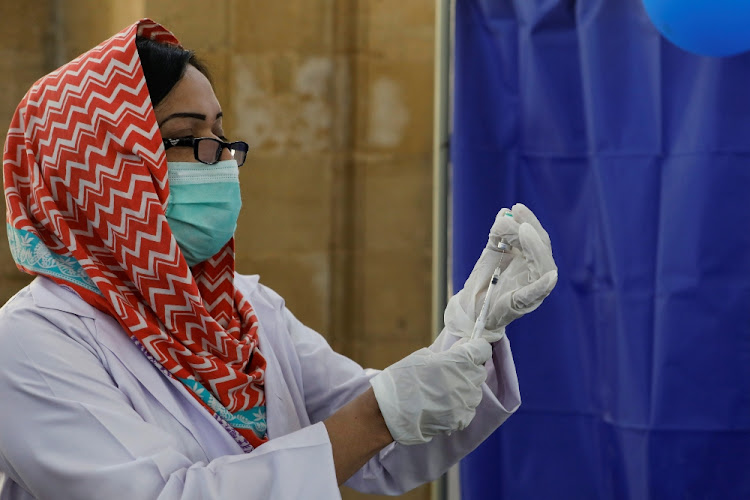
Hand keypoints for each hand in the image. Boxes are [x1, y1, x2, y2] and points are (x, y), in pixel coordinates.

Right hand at [369, 338, 491, 444]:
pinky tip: (443, 405)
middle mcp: (467, 381)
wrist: (390, 413)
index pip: (483, 349)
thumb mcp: (423, 357)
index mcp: (458, 361)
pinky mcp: (462, 420)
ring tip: (443, 391)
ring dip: (465, 388)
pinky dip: (459, 406)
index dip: (476, 348)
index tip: (468, 350)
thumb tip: (462, 348)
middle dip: (469, 369)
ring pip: (475, 391)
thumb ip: (447, 353)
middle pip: (480, 371)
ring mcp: (466, 402)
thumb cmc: (403, 379)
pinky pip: (468, 409)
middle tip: (450, 372)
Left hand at [444, 203, 557, 341]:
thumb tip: (504, 213)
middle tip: (516, 216)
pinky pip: (535, 295)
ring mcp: (532, 289)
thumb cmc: (485, 280)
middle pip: (542, 249)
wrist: (471, 307)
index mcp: (531, 261)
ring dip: (535, 247)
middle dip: (529, 230)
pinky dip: (543, 286)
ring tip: (523, 230)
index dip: (529, 221)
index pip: (536, 237)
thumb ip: (498, 235)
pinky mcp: (521, 304)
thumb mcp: (491, 252)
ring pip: (543, 267)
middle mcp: (536, 274)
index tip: (515, 208)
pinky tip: (549, 278)